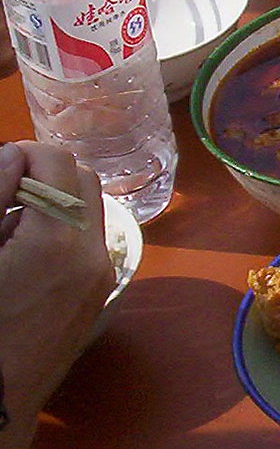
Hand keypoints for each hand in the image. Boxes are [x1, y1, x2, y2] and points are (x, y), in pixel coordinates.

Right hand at [0, 143, 112, 420]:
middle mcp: (93, 255)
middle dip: (40, 173)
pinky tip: (19, 251)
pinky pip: (88, 239)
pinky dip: (60, 227)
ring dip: (52, 198)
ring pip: (90, 207)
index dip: (19, 154)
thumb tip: (14, 156)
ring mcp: (102, 276)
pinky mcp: (98, 294)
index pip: (55, 161)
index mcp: (56, 242)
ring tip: (5, 225)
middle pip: (82, 178)